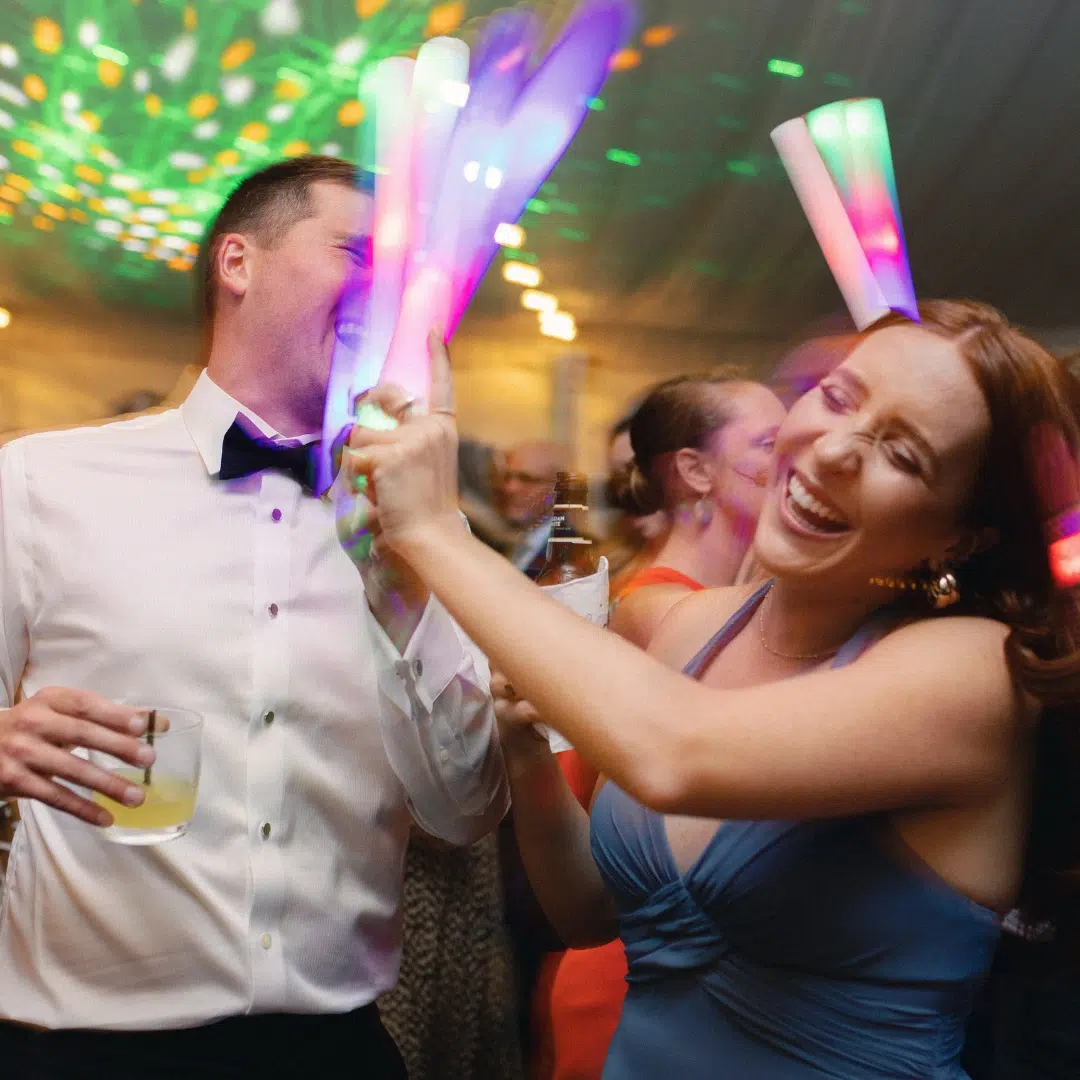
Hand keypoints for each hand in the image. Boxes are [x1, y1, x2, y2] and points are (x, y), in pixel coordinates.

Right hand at [0, 688, 152, 825]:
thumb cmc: (35, 726)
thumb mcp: (62, 711)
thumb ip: (106, 715)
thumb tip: (156, 721)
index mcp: (51, 700)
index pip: (86, 704)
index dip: (115, 714)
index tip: (143, 725)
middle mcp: (34, 722)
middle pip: (82, 734)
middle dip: (118, 746)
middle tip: (149, 759)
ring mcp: (22, 752)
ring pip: (71, 769)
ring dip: (106, 784)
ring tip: (137, 796)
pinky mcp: (14, 780)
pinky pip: (54, 796)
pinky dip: (82, 808)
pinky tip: (106, 817)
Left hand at [341, 330, 461, 554]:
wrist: (430, 533)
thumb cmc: (423, 505)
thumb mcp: (421, 463)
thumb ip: (404, 439)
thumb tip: (365, 421)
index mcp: (442, 428)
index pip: (442, 384)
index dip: (436, 355)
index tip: (430, 330)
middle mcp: (431, 428)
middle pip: (381, 401)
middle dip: (365, 418)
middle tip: (370, 447)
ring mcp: (412, 440)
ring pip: (360, 433)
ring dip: (359, 460)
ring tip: (379, 485)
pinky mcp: (391, 455)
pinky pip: (354, 456)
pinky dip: (356, 475)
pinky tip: (376, 491)